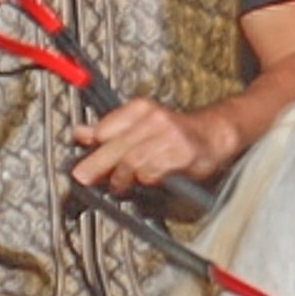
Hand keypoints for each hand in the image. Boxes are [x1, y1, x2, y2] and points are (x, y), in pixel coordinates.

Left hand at [66, 93, 244, 196]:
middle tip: (83, 179)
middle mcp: (155, 119)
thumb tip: (79, 133)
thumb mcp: (138, 126)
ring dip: (121, 178)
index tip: (80, 162)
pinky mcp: (184, 155)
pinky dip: (144, 181)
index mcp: (140, 109)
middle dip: (96, 165)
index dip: (91, 146)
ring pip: (133, 162)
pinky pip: (154, 173)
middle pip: (117, 147)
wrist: (214, 135)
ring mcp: (170, 137)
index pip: (104, 128)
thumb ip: (109, 130)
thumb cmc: (173, 134)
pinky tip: (144, 182)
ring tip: (118, 186)